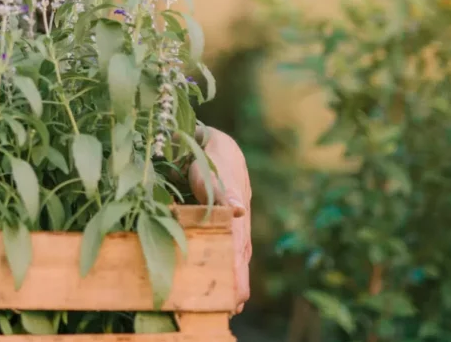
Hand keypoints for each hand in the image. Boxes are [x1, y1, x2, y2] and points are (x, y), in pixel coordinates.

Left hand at [188, 126, 251, 314]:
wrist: (212, 143)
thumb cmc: (210, 157)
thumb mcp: (213, 170)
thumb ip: (221, 190)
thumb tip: (237, 211)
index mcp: (235, 214)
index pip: (236, 247)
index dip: (236, 271)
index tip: (238, 294)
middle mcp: (236, 221)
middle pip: (239, 256)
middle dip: (238, 282)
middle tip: (234, 308)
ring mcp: (230, 223)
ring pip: (234, 253)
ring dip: (234, 277)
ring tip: (231, 304)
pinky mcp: (222, 223)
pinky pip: (226, 246)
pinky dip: (226, 264)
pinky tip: (221, 278)